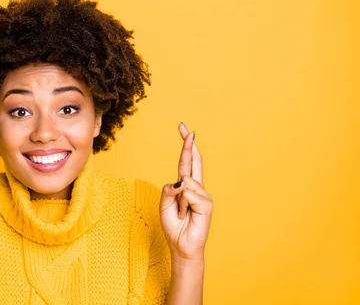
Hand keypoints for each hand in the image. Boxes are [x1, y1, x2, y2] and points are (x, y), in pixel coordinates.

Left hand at [159, 122, 212, 260]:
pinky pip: (188, 194)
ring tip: (181, 212)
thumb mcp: (164, 204)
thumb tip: (182, 180)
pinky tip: (187, 214)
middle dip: (188, 144)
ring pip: (185, 182)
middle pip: (193, 161)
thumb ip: (169, 189)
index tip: (184, 129)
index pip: (186, 161)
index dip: (186, 145)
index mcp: (185, 185)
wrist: (181, 244)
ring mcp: (203, 194)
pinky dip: (183, 204)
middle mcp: (196, 187)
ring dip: (178, 199)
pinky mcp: (207, 203)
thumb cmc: (173, 224)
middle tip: (185, 128)